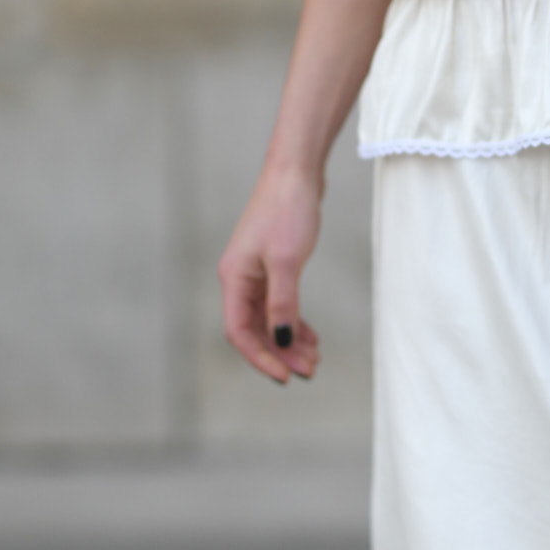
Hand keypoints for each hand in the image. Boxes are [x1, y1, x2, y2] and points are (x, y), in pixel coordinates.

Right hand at [218, 163, 323, 383]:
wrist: (295, 172)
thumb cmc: (287, 210)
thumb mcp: (286, 261)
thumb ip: (283, 303)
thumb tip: (282, 341)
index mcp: (234, 279)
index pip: (239, 332)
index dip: (261, 358)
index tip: (286, 376)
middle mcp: (240, 279)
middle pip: (255, 330)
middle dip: (280, 353)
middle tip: (310, 371)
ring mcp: (255, 273)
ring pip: (268, 319)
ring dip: (289, 341)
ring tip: (315, 358)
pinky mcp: (272, 265)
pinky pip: (279, 305)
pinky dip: (293, 322)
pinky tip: (311, 336)